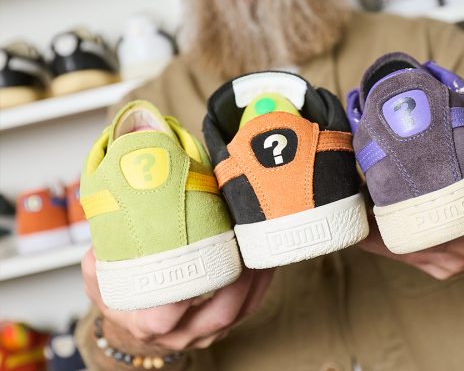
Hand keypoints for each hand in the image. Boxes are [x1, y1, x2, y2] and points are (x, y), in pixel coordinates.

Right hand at [82, 249, 273, 350]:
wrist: (136, 322)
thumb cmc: (123, 298)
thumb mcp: (102, 277)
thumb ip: (103, 256)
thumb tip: (110, 224)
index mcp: (149, 322)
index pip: (169, 314)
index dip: (192, 286)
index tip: (207, 252)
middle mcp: (180, 334)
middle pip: (220, 313)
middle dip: (240, 280)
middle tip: (247, 243)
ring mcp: (204, 333)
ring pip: (240, 312)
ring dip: (257, 280)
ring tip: (262, 247)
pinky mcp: (222, 325)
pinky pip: (249, 308)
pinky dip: (261, 284)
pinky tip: (266, 259)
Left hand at [359, 140, 463, 279]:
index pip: (427, 219)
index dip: (395, 204)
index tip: (375, 182)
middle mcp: (458, 251)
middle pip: (405, 234)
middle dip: (379, 211)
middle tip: (364, 184)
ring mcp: (445, 264)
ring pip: (399, 247)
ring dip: (378, 226)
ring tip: (363, 198)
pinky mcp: (437, 269)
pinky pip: (402, 255)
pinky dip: (384, 240)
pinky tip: (369, 220)